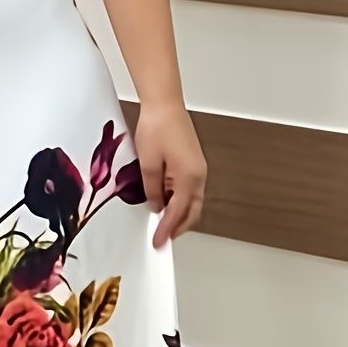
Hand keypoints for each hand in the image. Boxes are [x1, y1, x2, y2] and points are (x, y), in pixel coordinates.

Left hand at [134, 101, 206, 247]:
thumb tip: (156, 205)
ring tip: (161, 225)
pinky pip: (189, 189)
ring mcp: (198, 169)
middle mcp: (199, 176)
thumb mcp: (148, 164)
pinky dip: (179, 201)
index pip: (178, 213)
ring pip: (192, 202)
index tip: (158, 242)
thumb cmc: (157, 128)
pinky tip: (165, 203)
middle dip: (178, 227)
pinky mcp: (193, 163)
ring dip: (179, 215)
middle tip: (162, 238)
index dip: (167, 229)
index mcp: (189, 178)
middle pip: (192, 211)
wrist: (164, 104)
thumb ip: (152, 189)